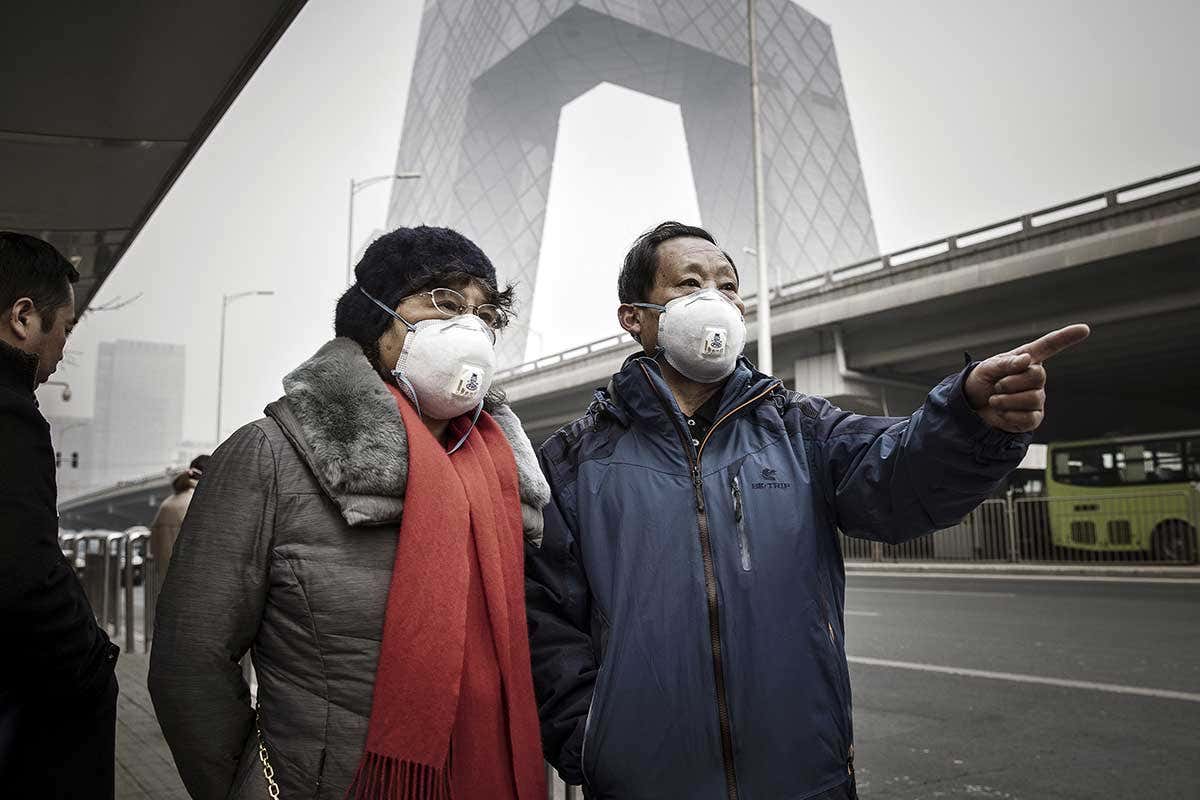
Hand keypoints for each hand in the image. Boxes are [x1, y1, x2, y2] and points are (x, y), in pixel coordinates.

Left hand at [964, 324, 1090, 432]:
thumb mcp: (988, 368)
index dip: (1066, 337)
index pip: (1049, 346)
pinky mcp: (1033, 418)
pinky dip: (1009, 415)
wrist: (972, 405)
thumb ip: (1006, 363)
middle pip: (1038, 376)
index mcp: (1027, 360)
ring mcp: (1037, 398)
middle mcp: (1036, 378)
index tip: (1084, 328)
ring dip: (1006, 400)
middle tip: (997, 386)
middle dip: (1010, 382)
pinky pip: (1029, 418)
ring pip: (1033, 398)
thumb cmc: (983, 380)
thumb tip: (1027, 359)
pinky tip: (1002, 412)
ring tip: (995, 399)